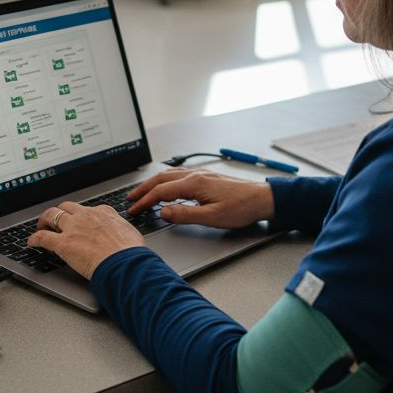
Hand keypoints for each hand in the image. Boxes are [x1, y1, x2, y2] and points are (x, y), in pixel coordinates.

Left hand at [28, 202, 144, 279]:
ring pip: (51, 215)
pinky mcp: (62, 243)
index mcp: (103, 213)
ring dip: (44, 220)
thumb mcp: (130, 235)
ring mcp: (73, 228)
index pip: (88, 210)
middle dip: (59, 212)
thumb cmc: (131, 253)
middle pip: (66, 207)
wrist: (124, 262)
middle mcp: (86, 216)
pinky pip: (42, 237)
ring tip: (40, 227)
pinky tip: (31, 243)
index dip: (80, 216)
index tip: (79, 222)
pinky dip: (34, 239)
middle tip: (55, 220)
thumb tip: (125, 238)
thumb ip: (122, 232)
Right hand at [126, 168, 273, 228]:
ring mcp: (201, 175)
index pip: (161, 192)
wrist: (263, 198)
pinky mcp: (207, 177)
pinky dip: (165, 181)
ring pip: (169, 175)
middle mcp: (196, 175)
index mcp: (194, 184)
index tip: (134, 210)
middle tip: (130, 199)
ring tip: (142, 193)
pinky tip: (166, 187)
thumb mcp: (212, 217)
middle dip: (143, 189)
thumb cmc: (242, 208)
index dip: (144, 201)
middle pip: (161, 179)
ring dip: (153, 184)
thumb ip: (185, 214)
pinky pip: (179, 176)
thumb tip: (163, 213)